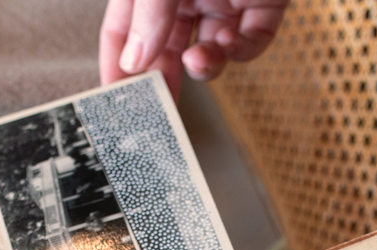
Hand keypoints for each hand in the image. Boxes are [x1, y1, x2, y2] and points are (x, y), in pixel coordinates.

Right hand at [100, 0, 288, 96]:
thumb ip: (149, 14)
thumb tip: (134, 61)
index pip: (124, 31)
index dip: (117, 67)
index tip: (113, 104)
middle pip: (166, 48)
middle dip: (162, 80)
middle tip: (158, 112)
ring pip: (209, 49)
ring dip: (204, 65)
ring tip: (199, 63)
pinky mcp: (264, 3)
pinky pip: (250, 41)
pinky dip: (239, 51)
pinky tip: (227, 44)